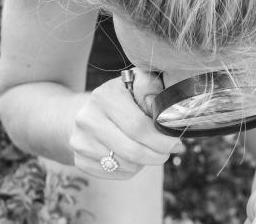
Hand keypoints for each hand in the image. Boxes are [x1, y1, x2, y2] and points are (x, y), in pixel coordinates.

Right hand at [68, 68, 182, 179]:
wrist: (85, 112)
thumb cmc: (120, 97)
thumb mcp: (136, 83)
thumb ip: (151, 88)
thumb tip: (162, 110)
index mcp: (104, 97)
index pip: (139, 127)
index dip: (162, 140)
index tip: (176, 143)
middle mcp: (88, 119)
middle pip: (132, 151)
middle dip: (157, 155)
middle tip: (168, 152)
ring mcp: (80, 142)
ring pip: (127, 165)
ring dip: (144, 162)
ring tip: (148, 149)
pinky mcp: (79, 160)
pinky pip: (116, 174)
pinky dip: (131, 169)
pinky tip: (131, 155)